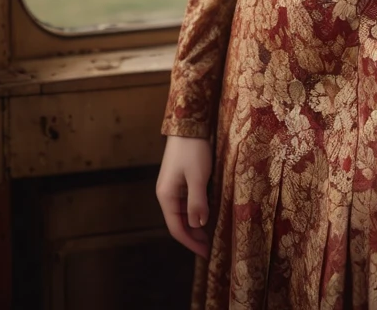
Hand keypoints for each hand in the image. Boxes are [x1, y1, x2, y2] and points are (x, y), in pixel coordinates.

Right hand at [156, 134, 212, 257]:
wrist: (188, 124)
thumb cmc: (192, 150)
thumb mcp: (198, 177)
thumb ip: (197, 202)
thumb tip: (199, 224)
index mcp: (166, 196)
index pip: (176, 228)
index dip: (190, 242)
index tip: (205, 252)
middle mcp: (166, 194)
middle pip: (178, 222)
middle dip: (193, 235)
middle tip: (210, 245)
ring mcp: (172, 186)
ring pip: (182, 212)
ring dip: (194, 223)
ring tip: (210, 233)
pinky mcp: (180, 178)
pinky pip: (186, 201)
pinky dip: (195, 210)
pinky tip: (206, 213)